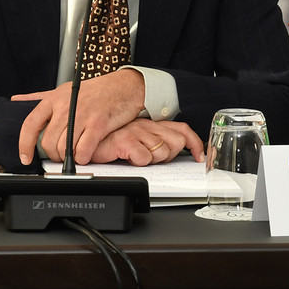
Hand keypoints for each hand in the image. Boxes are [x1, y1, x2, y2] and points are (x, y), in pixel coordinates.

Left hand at [12, 69, 145, 165]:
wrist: (124, 87)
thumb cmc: (95, 90)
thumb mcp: (64, 90)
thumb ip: (39, 96)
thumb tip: (16, 100)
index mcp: (54, 99)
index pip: (30, 124)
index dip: (24, 145)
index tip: (26, 158)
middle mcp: (65, 107)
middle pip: (48, 143)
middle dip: (53, 155)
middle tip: (62, 155)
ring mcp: (82, 115)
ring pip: (64, 149)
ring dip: (69, 158)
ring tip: (76, 153)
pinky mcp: (98, 124)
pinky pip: (83, 151)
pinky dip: (83, 158)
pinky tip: (86, 154)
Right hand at [88, 118, 204, 165]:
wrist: (89, 141)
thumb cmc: (113, 142)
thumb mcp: (140, 140)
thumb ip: (156, 143)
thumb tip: (174, 154)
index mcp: (153, 125)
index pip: (182, 130)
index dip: (195, 144)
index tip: (199, 157)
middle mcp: (147, 126)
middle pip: (176, 143)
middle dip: (169, 156)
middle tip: (153, 159)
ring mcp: (136, 132)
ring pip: (161, 152)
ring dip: (152, 161)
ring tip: (138, 158)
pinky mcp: (125, 141)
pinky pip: (144, 158)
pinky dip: (138, 163)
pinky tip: (129, 158)